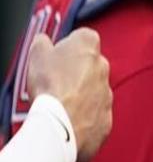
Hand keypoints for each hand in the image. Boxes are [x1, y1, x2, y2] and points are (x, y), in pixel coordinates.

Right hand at [26, 28, 112, 161]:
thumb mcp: (37, 54)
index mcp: (88, 44)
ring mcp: (107, 91)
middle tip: (54, 81)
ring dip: (80, 94)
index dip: (67, 46)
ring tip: (58, 101)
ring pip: (94, 88)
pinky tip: (67, 117)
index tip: (56, 54)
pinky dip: (84, 115)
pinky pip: (95, 112)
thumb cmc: (51, 89)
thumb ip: (42, 43)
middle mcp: (103, 65)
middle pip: (89, 64)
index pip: (82, 37)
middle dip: (74, 71)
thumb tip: (42, 41)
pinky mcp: (106, 115)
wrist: (61, 124)